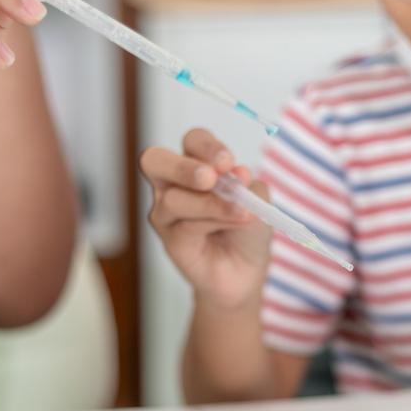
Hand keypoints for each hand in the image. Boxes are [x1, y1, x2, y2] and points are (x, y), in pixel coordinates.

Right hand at [142, 130, 271, 311]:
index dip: (207, 146)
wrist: (247, 269)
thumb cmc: (247, 229)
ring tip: (242, 213)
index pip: (192, 141)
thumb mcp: (256, 199)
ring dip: (212, 204)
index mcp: (195, 163)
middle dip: (183, 167)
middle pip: (154, 160)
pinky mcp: (169, 237)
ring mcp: (166, 210)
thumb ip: (244, 184)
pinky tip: (234, 223)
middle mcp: (173, 183)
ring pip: (174, 198)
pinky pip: (185, 224)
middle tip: (211, 179)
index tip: (228, 162)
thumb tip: (236, 173)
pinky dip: (214, 221)